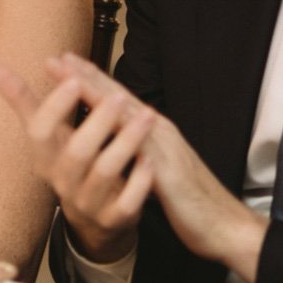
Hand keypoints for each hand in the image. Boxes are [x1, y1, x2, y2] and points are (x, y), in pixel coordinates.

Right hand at [0, 58, 154, 262]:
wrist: (92, 216)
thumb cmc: (67, 160)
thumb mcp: (45, 134)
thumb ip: (22, 100)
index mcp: (44, 157)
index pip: (40, 132)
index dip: (55, 107)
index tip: (73, 80)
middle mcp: (62, 181)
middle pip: (76, 152)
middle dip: (99, 122)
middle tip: (119, 96)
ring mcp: (88, 202)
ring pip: (105, 173)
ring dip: (127, 143)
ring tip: (147, 116)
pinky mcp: (114, 218)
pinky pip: (126, 203)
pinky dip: (140, 181)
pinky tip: (151, 159)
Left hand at [43, 54, 268, 282]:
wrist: (224, 225)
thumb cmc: (189, 199)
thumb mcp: (156, 170)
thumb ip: (137, 152)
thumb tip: (116, 144)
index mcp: (152, 132)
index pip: (116, 100)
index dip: (89, 81)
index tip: (61, 64)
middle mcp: (158, 132)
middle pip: (118, 98)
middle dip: (87, 77)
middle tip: (58, 57)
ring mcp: (165, 148)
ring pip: (127, 114)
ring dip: (99, 94)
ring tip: (73, 77)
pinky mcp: (169, 171)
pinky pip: (143, 148)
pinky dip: (124, 130)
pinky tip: (104, 119)